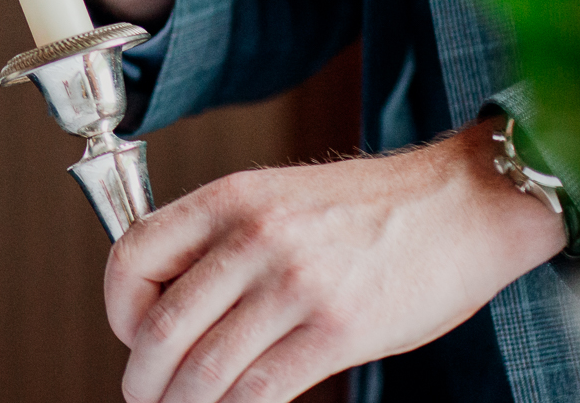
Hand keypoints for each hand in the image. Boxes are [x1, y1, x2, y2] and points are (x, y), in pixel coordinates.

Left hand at [105, 123, 566, 402]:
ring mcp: (295, 284)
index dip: (119, 307)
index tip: (129, 334)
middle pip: (163, 325)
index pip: (133, 255)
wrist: (460, 203)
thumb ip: (221, 240)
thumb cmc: (368, 207)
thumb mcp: (274, 197)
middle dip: (143, 375)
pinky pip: (263, 388)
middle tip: (141, 394)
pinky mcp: (338, 329)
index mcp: (226, 198)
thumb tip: (169, 301)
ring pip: (206, 366)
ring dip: (180, 402)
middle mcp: (252, 236)